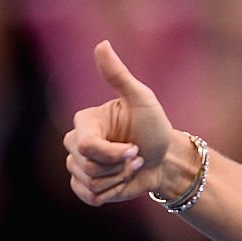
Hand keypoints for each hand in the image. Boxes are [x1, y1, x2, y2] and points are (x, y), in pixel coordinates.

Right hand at [64, 40, 173, 205]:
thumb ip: (119, 75)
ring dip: (118, 179)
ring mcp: (79, 164)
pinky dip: (110, 193)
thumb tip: (102, 44)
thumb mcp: (142, 99)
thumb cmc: (155, 127)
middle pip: (86, 166)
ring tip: (131, 167)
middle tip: (136, 156)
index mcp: (85, 121)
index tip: (136, 149)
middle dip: (119, 167)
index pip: (85, 146)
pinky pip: (87, 196)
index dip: (113, 154)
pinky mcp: (86, 184)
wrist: (166, 159)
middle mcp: (75, 142)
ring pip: (89, 182)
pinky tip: (121, 182)